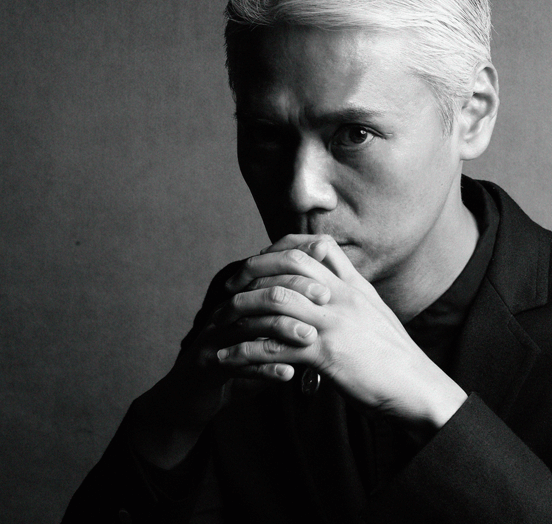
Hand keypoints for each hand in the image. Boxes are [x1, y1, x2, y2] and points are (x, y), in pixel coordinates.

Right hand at [128, 257, 326, 467]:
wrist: (186, 398)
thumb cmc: (230, 366)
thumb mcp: (257, 343)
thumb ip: (282, 331)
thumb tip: (320, 318)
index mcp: (237, 305)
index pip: (267, 277)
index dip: (295, 271)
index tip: (326, 272)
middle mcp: (224, 315)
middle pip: (258, 293)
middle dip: (292, 291)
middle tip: (324, 297)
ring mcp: (212, 339)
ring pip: (247, 326)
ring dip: (280, 328)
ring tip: (309, 335)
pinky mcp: (205, 366)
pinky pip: (235, 364)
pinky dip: (262, 370)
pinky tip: (287, 375)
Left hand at [216, 235, 466, 439]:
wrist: (417, 387)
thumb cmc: (392, 350)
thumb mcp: (371, 306)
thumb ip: (346, 282)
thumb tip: (325, 265)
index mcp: (349, 284)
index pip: (308, 249)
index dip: (275, 251)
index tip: (253, 263)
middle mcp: (339, 296)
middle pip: (286, 267)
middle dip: (250, 273)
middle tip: (228, 289)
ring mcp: (332, 323)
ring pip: (275, 302)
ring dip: (242, 311)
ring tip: (220, 322)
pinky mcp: (326, 355)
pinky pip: (276, 347)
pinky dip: (247, 352)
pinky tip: (230, 358)